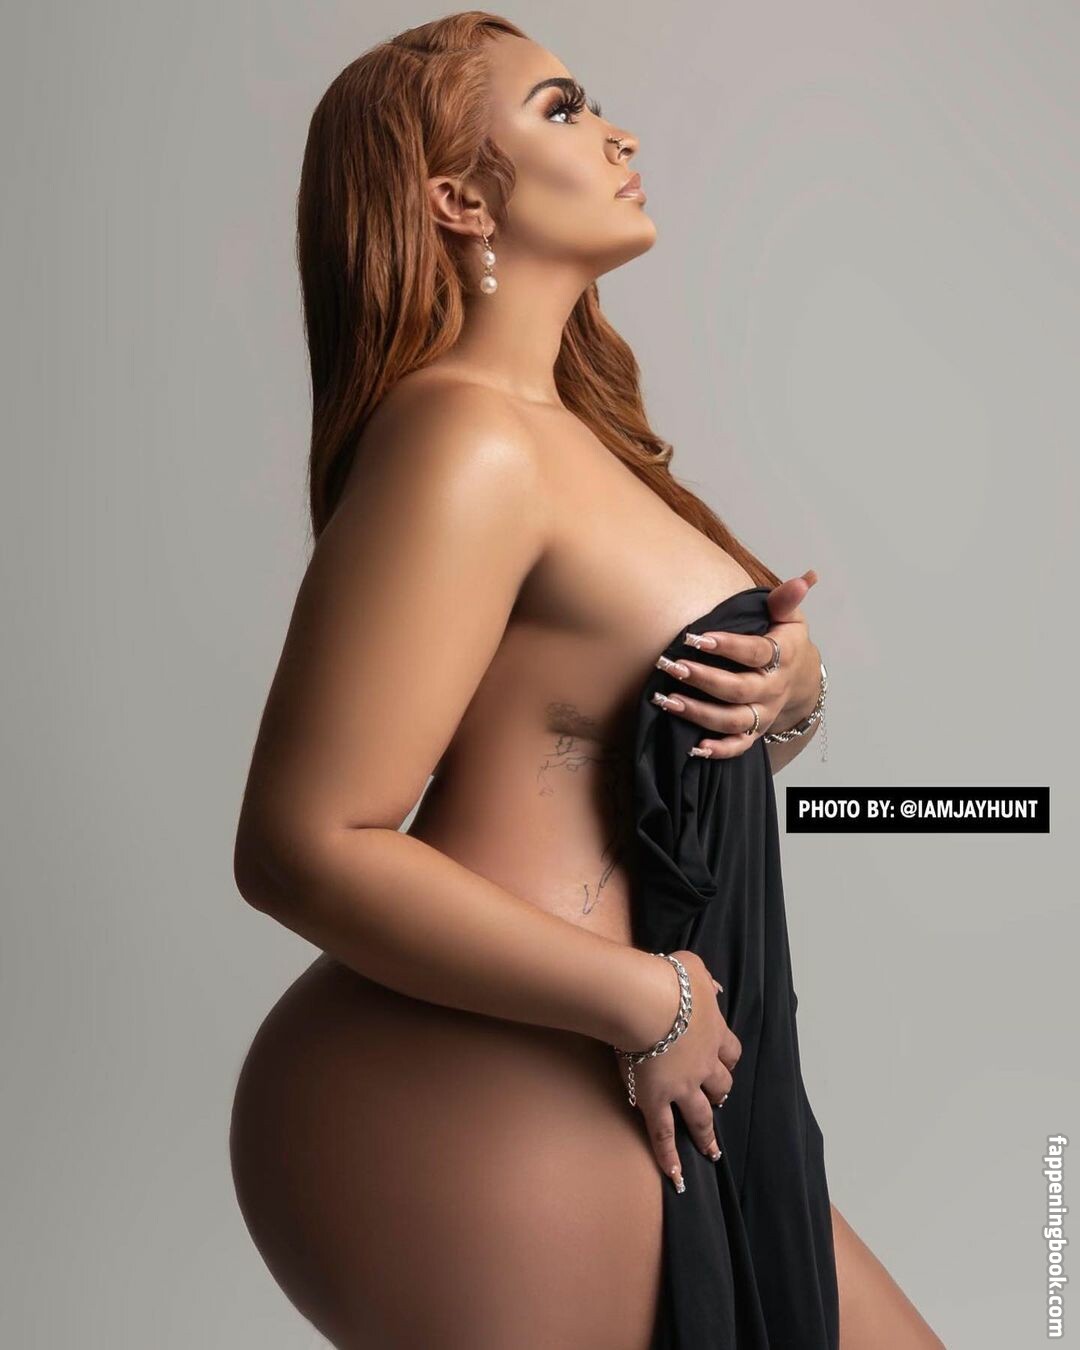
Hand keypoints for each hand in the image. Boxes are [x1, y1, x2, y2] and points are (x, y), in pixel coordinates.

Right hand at [619, 950, 741, 1190]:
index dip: (729, 1059)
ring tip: (712, 1152)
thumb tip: (715, 986)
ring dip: (707, 1135)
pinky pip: (663, 1134)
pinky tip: (675, 1178)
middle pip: (721, 1085)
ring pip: (701, 1116)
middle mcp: (704, 1064)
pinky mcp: (657, 1100)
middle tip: (718, 1102)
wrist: (645, 1001)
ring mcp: (682, 1086)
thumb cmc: (666, 980)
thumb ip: (706, 979)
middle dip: (721, 1094)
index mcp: (713, 1031)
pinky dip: (668, 1157)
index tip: (726, 1063)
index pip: (731, 1051)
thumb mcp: (694, 968)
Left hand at [653, 569, 821, 759]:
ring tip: (666, 701)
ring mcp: (763, 713)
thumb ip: (785, 600)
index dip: (727, 646)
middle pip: (738, 689)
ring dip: (698, 713)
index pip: (756, 653)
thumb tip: (804, 578)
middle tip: (671, 667)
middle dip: (703, 679)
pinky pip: (738, 747)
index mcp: (783, 657)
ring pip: (732, 720)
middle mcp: (773, 689)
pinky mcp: (755, 732)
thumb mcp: (790, 618)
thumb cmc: (785, 641)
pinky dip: (718, 750)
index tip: (695, 638)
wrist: (802, 679)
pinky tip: (694, 746)